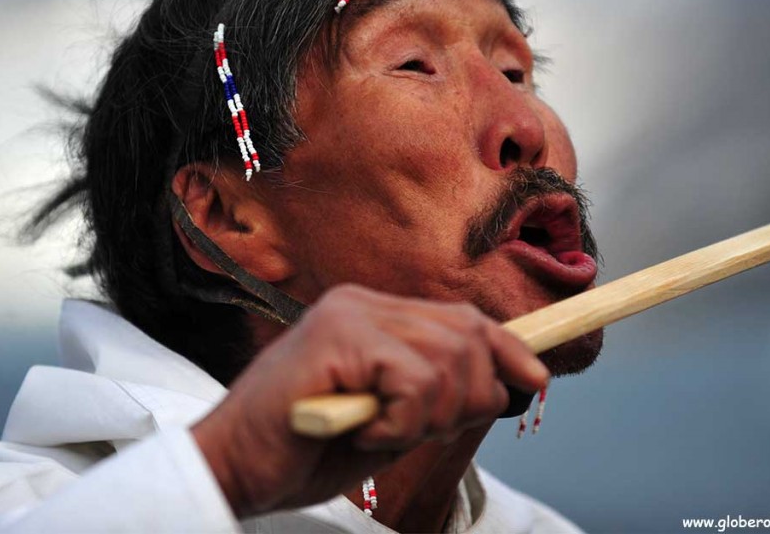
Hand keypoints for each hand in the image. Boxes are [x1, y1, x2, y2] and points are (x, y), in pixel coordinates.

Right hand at [191, 283, 548, 518]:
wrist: (233, 467)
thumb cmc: (308, 449)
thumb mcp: (391, 421)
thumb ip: (435, 395)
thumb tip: (502, 384)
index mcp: (374, 314)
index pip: (462, 318)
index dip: (507, 348)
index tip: (536, 378)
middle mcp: (363, 301)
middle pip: (467, 334)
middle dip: (467, 396)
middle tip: (418, 431)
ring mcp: (349, 313)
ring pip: (448, 359)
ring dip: (428, 416)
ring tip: (379, 433)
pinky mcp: (337, 335)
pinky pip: (414, 381)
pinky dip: (402, 423)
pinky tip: (364, 433)